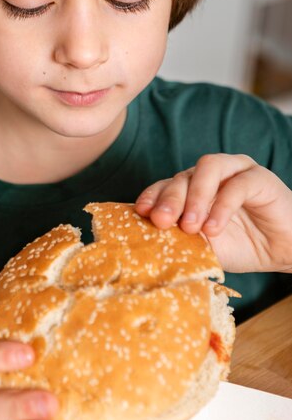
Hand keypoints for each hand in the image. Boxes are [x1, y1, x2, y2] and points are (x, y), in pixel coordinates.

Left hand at [135, 154, 291, 273]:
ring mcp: (235, 171)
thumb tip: (147, 241)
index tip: (141, 213)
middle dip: (169, 198)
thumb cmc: (241, 247)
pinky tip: (214, 228)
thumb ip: (181, 238)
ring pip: (208, 167)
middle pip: (183, 175)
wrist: (284, 252)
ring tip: (191, 226)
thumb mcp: (204, 246)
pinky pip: (237, 184)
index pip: (165, 185)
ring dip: (195, 197)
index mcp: (192, 188)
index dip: (152, 196)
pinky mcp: (259, 177)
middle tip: (163, 222)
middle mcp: (210, 175)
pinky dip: (222, 206)